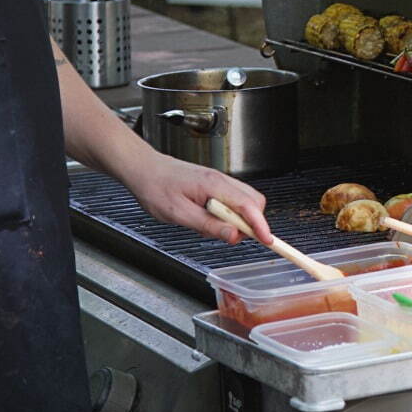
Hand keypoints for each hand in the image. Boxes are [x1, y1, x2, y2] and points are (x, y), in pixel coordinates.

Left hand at [122, 151, 272, 245]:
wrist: (144, 170)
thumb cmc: (156, 188)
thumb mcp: (178, 214)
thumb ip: (208, 225)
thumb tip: (233, 236)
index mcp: (214, 185)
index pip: (248, 206)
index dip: (260, 225)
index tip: (267, 240)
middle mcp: (222, 180)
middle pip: (254, 202)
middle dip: (250, 223)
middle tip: (229, 237)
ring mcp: (219, 182)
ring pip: (245, 202)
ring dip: (237, 220)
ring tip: (210, 227)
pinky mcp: (215, 186)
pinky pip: (232, 201)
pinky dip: (228, 215)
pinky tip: (208, 220)